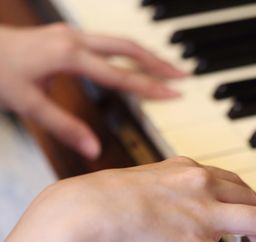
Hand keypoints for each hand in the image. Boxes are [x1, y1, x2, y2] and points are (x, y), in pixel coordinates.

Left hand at [0, 23, 182, 158]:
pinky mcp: (68, 35)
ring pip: (120, 40)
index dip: (149, 86)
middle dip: (158, 62)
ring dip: (147, 53)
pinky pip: (108, 41)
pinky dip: (129, 51)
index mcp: (69, 56)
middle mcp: (75, 40)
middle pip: (129, 48)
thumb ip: (64, 126)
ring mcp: (72, 34)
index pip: (120, 75)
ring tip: (168, 67)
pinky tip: (136, 61)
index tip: (175, 94)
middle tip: (184, 75)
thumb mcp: (27, 104)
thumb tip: (94, 149)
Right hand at [31, 157, 255, 241]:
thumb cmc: (108, 196)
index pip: (236, 181)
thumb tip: (178, 199)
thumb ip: (171, 185)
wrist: (87, 211)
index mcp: (191, 169)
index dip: (253, 198)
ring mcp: (202, 216)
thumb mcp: (147, 179)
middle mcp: (203, 186)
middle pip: (254, 199)